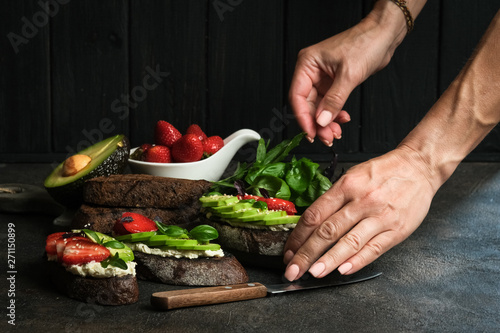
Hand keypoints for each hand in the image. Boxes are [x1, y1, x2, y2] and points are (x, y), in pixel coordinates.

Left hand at [283, 146, 436, 279]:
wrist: (419, 166)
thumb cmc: (383, 172)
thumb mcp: (353, 176)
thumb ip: (334, 199)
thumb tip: (311, 225)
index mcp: (346, 186)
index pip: (315, 215)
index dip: (298, 236)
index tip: (289, 251)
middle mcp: (361, 201)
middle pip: (328, 231)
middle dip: (306, 253)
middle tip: (293, 269)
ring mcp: (380, 216)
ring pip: (349, 242)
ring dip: (328, 260)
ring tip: (313, 273)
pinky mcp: (397, 229)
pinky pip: (374, 248)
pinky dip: (357, 261)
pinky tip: (343, 270)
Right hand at [289, 10, 402, 145]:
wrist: (384, 35)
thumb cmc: (365, 43)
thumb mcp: (349, 75)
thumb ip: (334, 101)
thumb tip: (321, 121)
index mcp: (307, 64)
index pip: (297, 96)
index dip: (303, 117)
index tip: (311, 133)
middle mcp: (312, 71)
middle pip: (307, 104)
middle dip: (317, 123)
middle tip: (327, 137)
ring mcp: (322, 78)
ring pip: (319, 107)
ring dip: (326, 122)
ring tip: (336, 133)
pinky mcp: (333, 83)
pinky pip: (329, 104)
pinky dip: (335, 114)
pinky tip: (342, 120)